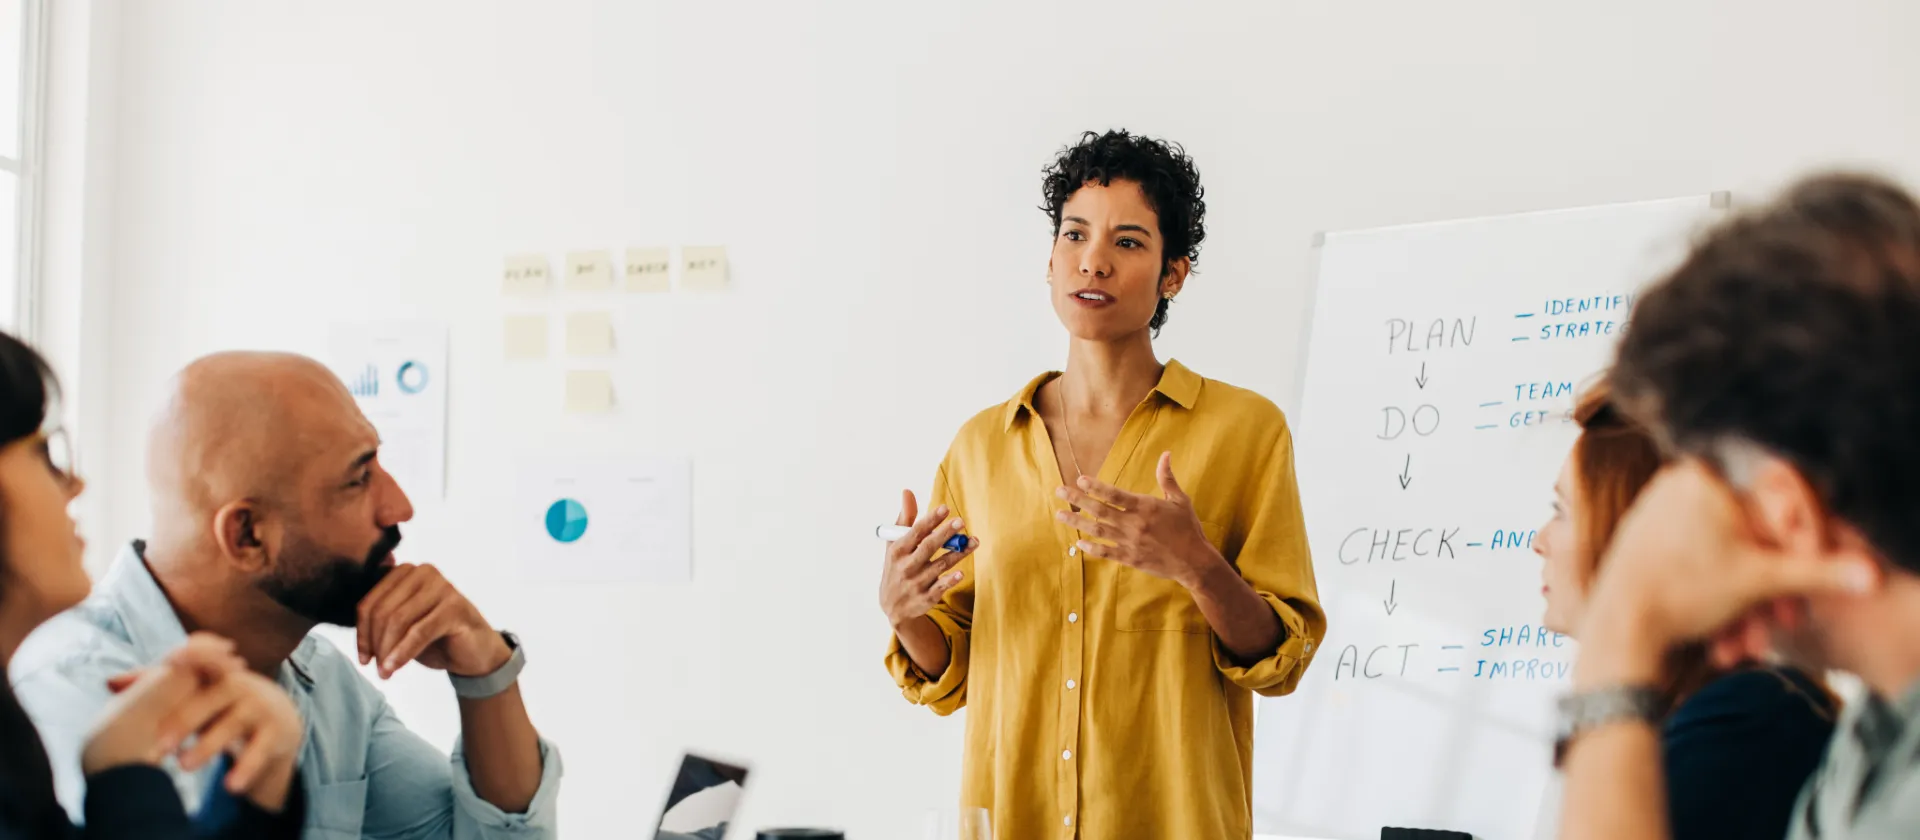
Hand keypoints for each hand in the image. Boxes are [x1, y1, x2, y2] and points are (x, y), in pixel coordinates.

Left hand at [89, 635, 304, 811]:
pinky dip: (245, 768)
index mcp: (217, 673)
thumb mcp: (195, 693)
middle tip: (160, 746)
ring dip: (208, 745)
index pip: (202, 663)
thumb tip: (110, 682)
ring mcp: (260, 708)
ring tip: (184, 766)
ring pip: (232, 724)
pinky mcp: (276, 732)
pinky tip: (230, 786)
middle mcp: (241, 686)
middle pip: (212, 698)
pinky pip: (259, 751)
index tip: (170, 663)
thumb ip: (155, 685)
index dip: (189, 661)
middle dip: (184, 720)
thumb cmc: (223, 704)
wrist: (279, 720)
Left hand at [358, 562, 509, 678]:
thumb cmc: (436, 637)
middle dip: (375, 643)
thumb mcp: (403, 626)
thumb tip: (353, 625)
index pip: (370, 602)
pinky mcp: (455, 606)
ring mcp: (442, 586)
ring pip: (398, 620)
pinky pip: (419, 632)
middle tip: (376, 668)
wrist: (476, 652)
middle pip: (383, 610)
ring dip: (387, 651)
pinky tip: (394, 668)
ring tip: (386, 672)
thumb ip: (381, 618)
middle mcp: (424, 572)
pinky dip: (403, 653)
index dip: (361, 633)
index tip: (363, 658)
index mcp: (406, 571)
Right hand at [878, 490, 977, 627]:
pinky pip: (940, 588)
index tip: (945, 508)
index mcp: (898, 551)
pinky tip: (962, 572)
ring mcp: (916, 583)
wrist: (892, 605)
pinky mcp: (926, 598)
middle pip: (928, 547)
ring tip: (974, 541)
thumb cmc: (896, 566)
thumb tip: (908, 492)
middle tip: (961, 521)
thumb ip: (905, 519)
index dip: (930, 520)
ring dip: (957, 554)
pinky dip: (950, 580)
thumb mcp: (894, 545)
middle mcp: (906, 567)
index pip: (915, 532)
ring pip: (940, 566)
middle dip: (944, 534)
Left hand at [1055, 452, 1221, 586]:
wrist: (1194, 561)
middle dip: (1077, 500)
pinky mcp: (1129, 558)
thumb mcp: (1179, 500)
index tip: (1079, 480)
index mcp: (1145, 507)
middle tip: (1059, 491)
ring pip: (1097, 531)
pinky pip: (1105, 552)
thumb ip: (1167, 478)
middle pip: (1099, 510)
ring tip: (1059, 514)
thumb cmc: (1188, 528)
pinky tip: (1078, 542)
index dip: (1096, 487)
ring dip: (1076, 522)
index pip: (1114, 495)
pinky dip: (1091, 547)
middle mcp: (1134, 524)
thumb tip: (1166, 454)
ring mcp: (1130, 542)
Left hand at [1581, 460, 1876, 651]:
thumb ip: (1818, 573)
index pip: (1772, 514)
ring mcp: (1655, 509)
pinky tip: (1719, 635)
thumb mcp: (1761, 582)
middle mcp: (1675, 483)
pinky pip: (1693, 563)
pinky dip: (1712, 596)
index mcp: (1703, 475)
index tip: (1803, 594)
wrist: (1618, 629)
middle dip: (1767, 589)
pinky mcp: (1643, 538)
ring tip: (1744, 642)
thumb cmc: (1684, 595)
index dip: (1798, 557)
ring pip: (1722, 557)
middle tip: (1783, 623)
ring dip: (1742, 602)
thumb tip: (1870, 575)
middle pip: (1747, 539)